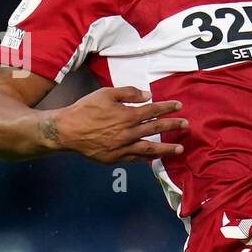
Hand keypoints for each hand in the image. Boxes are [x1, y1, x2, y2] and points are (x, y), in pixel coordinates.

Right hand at [46, 86, 187, 163]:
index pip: (153, 111)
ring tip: (179, 149)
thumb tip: (148, 95)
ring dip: (166, 149)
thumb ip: (128, 93)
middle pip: (155, 129)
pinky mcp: (115, 158)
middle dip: (172, 126)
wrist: (66, 130)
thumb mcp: (106, 93)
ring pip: (149, 149)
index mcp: (127, 115)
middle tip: (185, 125)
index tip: (179, 106)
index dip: (167, 107)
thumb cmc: (85, 109)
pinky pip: (135, 158)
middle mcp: (128, 133)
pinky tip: (154, 157)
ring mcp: (122, 148)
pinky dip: (146, 157)